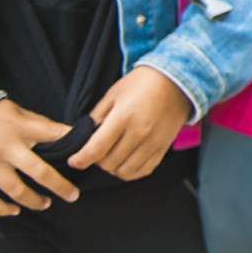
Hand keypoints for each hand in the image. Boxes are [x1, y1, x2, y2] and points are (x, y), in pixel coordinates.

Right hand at [0, 99, 77, 215]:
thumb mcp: (17, 110)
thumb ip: (38, 124)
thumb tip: (65, 136)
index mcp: (20, 127)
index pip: (54, 134)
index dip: (73, 142)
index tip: (87, 153)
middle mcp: (5, 148)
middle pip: (39, 172)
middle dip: (60, 186)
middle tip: (73, 195)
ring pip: (16, 190)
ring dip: (34, 201)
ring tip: (46, 204)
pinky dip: (2, 209)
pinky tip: (15, 211)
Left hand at [69, 66, 192, 180]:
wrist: (177, 80)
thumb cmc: (142, 83)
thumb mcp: (114, 93)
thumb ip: (97, 116)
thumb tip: (85, 135)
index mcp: (124, 116)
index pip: (96, 149)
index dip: (80, 159)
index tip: (73, 161)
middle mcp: (140, 132)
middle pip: (109, 163)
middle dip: (97, 161)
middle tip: (96, 152)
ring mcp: (154, 142)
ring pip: (125, 171)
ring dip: (113, 168)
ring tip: (111, 157)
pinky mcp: (164, 147)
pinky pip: (144, 170)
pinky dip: (131, 171)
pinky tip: (126, 161)